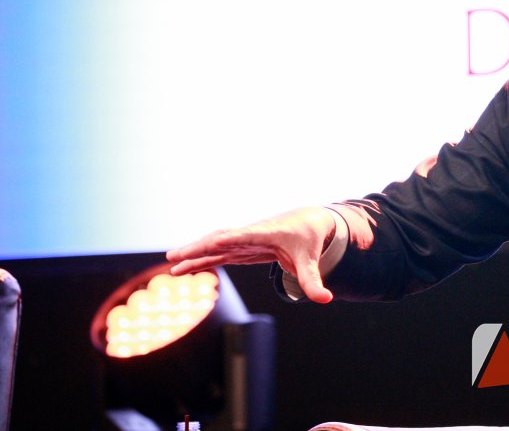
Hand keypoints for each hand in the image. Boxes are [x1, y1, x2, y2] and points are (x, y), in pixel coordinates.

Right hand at [166, 206, 337, 303]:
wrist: (307, 221)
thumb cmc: (308, 238)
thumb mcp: (311, 260)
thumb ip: (313, 280)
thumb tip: (325, 299)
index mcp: (268, 234)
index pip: (248, 236)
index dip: (233, 239)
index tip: (215, 241)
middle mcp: (251, 235)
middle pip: (221, 239)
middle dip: (200, 246)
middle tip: (175, 255)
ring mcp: (244, 241)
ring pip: (214, 245)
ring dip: (194, 253)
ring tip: (171, 263)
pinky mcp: (241, 248)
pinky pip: (217, 253)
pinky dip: (201, 258)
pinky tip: (184, 268)